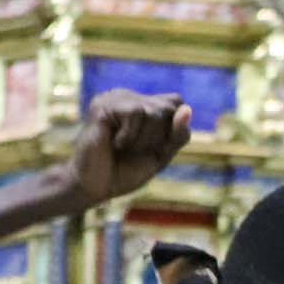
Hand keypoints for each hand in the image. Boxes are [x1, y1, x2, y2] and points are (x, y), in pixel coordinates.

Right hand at [66, 91, 191, 206]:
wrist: (96, 187)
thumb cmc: (126, 171)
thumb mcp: (162, 155)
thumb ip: (178, 134)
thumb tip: (187, 109)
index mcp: (143, 105)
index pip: (177, 103)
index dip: (174, 128)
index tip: (155, 147)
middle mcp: (129, 97)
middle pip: (169, 107)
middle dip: (159, 137)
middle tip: (135, 149)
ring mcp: (114, 98)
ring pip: (154, 111)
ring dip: (144, 140)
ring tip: (123, 147)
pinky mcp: (102, 104)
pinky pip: (135, 113)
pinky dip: (130, 136)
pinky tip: (114, 143)